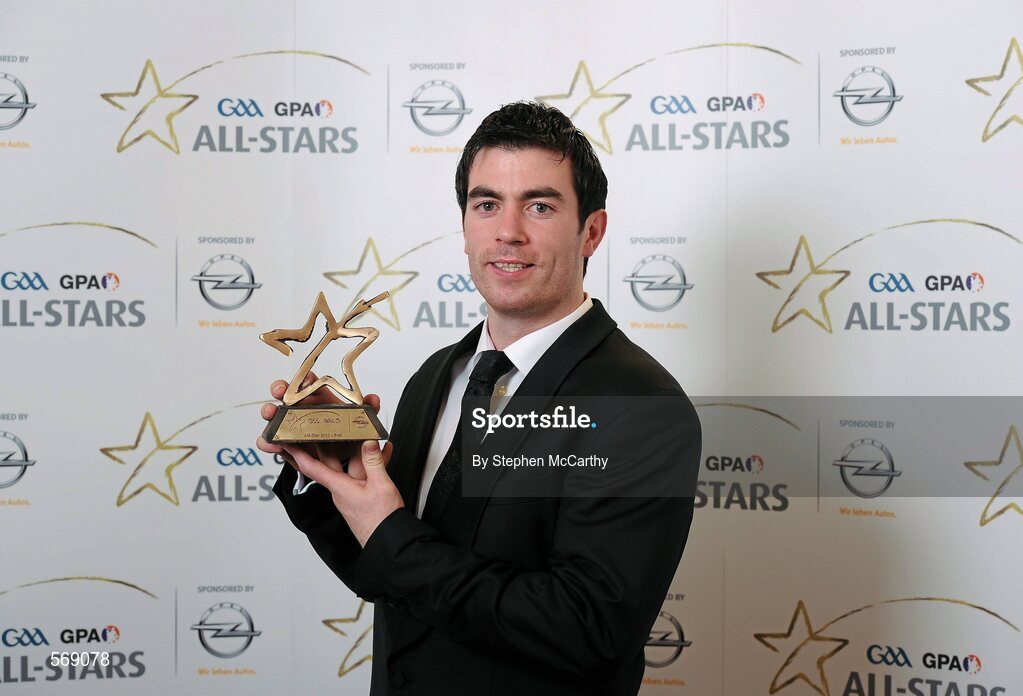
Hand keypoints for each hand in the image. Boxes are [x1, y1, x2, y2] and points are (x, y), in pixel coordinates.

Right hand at [255, 373, 379, 480]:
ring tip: (272, 416)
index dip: (305, 377)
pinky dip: (268, 442)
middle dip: (280, 388)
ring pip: (273, 413)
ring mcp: (289, 424)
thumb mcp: (359, 423)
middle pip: (285, 391)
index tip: (307, 379)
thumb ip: (368, 411)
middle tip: (282, 392)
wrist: (340, 460)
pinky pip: (269, 439)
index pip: (308, 381)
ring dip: (269, 411)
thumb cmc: (345, 435)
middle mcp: (301, 407)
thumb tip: (373, 399)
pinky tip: (274, 445)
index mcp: (318, 398)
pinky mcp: (282, 442)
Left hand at [282, 437, 401, 546]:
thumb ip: (373, 462)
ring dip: (359, 453)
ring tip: (368, 436)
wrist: (390, 543)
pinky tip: (383, 454)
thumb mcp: (380, 485)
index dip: (298, 453)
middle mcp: (341, 491)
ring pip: (351, 467)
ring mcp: (351, 494)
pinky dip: (371, 464)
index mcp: (339, 487)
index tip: (286, 441)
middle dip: (328, 444)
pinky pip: (363, 475)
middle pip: (331, 463)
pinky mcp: (361, 498)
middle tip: (322, 427)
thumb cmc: (382, 520)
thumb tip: (367, 442)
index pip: (312, 467)